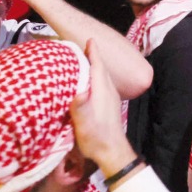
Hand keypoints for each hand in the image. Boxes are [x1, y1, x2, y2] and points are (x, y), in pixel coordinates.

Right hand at [71, 39, 138, 173]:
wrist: (112, 153)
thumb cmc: (97, 138)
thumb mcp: (84, 125)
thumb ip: (81, 108)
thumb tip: (78, 91)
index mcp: (102, 91)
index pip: (98, 66)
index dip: (94, 52)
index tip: (89, 39)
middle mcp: (108, 91)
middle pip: (100, 68)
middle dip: (92, 56)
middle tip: (79, 47)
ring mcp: (110, 98)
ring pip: (101, 76)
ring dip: (93, 66)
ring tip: (81, 60)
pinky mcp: (108, 105)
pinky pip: (100, 84)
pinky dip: (93, 77)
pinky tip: (86, 82)